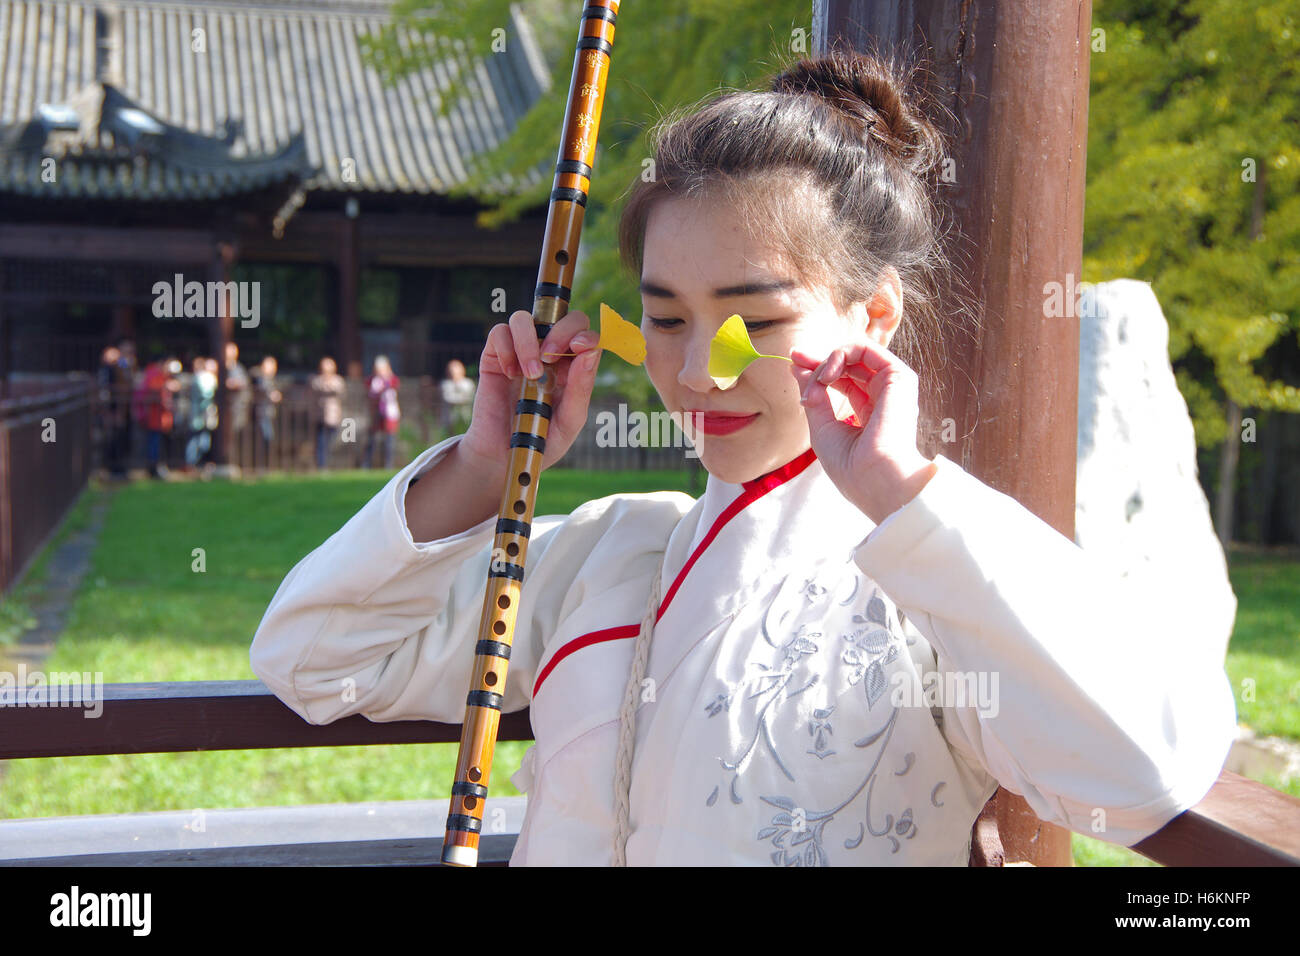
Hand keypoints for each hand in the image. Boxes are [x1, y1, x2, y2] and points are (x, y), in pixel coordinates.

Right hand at [458, 309, 601, 479]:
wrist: (504, 458)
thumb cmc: (541, 440)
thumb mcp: (570, 420)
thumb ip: (581, 388)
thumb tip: (591, 352)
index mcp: (570, 366)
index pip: (583, 334)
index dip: (585, 333)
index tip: (581, 347)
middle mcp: (546, 354)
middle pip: (558, 316)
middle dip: (560, 331)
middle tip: (552, 357)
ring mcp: (519, 353)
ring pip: (524, 319)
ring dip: (530, 342)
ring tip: (531, 374)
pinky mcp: (494, 357)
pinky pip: (499, 332)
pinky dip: (506, 348)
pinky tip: (509, 374)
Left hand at [790, 335, 937, 524]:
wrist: (877, 481)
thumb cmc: (851, 466)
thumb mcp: (822, 427)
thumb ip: (814, 395)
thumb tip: (797, 367)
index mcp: (870, 412)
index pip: (843, 381)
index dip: (817, 369)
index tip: (793, 363)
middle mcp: (883, 397)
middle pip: (848, 365)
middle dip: (817, 360)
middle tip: (795, 359)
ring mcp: (892, 386)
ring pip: (855, 354)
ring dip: (826, 362)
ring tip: (816, 383)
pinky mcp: (898, 376)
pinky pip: (865, 348)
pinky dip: (840, 354)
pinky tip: (827, 376)